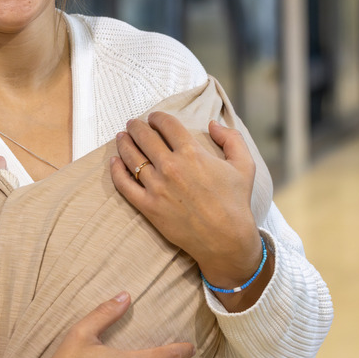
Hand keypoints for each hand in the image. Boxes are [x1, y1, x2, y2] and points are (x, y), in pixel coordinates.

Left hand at [110, 115, 263, 298]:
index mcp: (192, 153)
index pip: (166, 125)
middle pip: (144, 137)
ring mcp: (157, 187)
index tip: (154, 118)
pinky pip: (124, 184)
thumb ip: (231, 138)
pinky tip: (114, 162)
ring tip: (121, 137)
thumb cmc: (235, 202)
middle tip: (132, 124)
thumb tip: (212, 123)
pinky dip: (116, 171)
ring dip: (124, 143)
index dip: (157, 117)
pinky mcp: (148, 206)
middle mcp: (171, 167)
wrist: (226, 239)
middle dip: (136, 126)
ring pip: (131, 157)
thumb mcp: (244, 165)